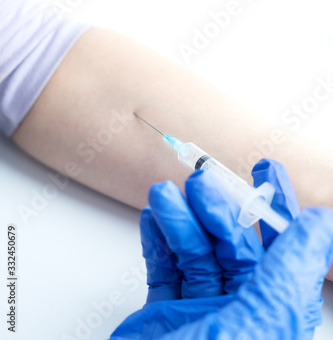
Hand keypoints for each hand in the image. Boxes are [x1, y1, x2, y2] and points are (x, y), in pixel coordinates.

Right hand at [110, 159, 332, 339]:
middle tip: (201, 180)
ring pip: (195, 252)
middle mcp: (241, 312)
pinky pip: (164, 269)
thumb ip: (288, 274)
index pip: (283, 250)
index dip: (279, 207)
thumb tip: (323, 225)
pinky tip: (154, 219)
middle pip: (234, 245)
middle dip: (217, 208)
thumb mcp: (257, 325)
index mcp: (273, 316)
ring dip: (180, 219)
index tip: (267, 170)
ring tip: (165, 196)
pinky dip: (157, 240)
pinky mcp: (163, 318)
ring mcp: (200, 314)